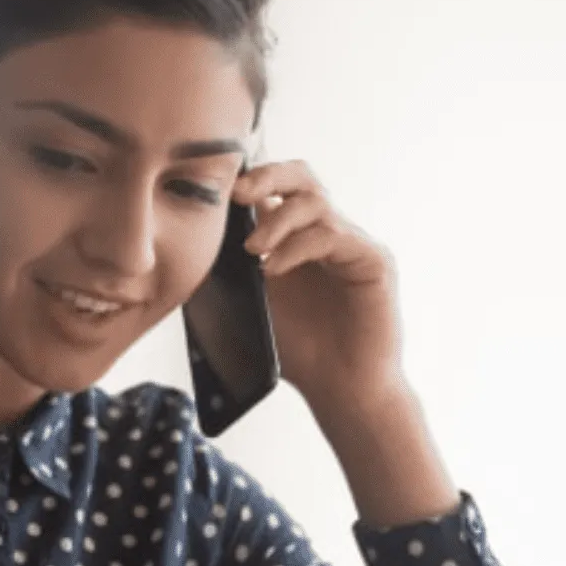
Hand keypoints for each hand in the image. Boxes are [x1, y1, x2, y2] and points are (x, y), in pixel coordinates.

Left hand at [233, 159, 402, 407]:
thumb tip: (192, 241)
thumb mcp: (251, 302)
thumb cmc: (298, 351)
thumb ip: (231, 270)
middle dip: (266, 176)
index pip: (277, 187)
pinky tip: (274, 268)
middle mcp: (326, 233)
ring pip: (316, 201)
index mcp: (296, 237)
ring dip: (277, 220)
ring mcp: (351, 244)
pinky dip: (298, 246)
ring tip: (252, 250)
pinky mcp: (373, 260)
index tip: (217, 189)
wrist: (339, 389)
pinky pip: (333, 235)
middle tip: (236, 194)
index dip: (249, 178)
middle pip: (302, 177)